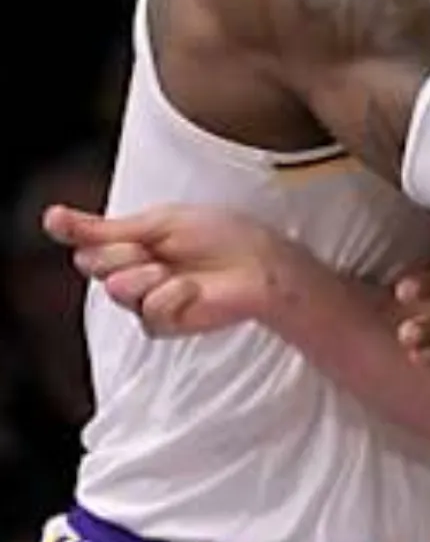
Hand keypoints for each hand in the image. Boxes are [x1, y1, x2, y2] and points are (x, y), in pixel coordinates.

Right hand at [42, 203, 281, 336]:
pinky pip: (147, 312)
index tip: (60, 220)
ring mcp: (146, 298)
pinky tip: (192, 289)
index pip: (85, 239)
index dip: (73, 230)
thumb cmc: (223, 236)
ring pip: (115, 289)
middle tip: (153, 248)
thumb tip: (54, 218)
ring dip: (144, 275)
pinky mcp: (165, 323)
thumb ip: (110, 228)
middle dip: (120, 251)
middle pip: (91, 263)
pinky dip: (170, 296)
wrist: (261, 266)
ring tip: (172, 269)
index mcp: (132, 241)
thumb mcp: (163, 222)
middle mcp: (133, 270)